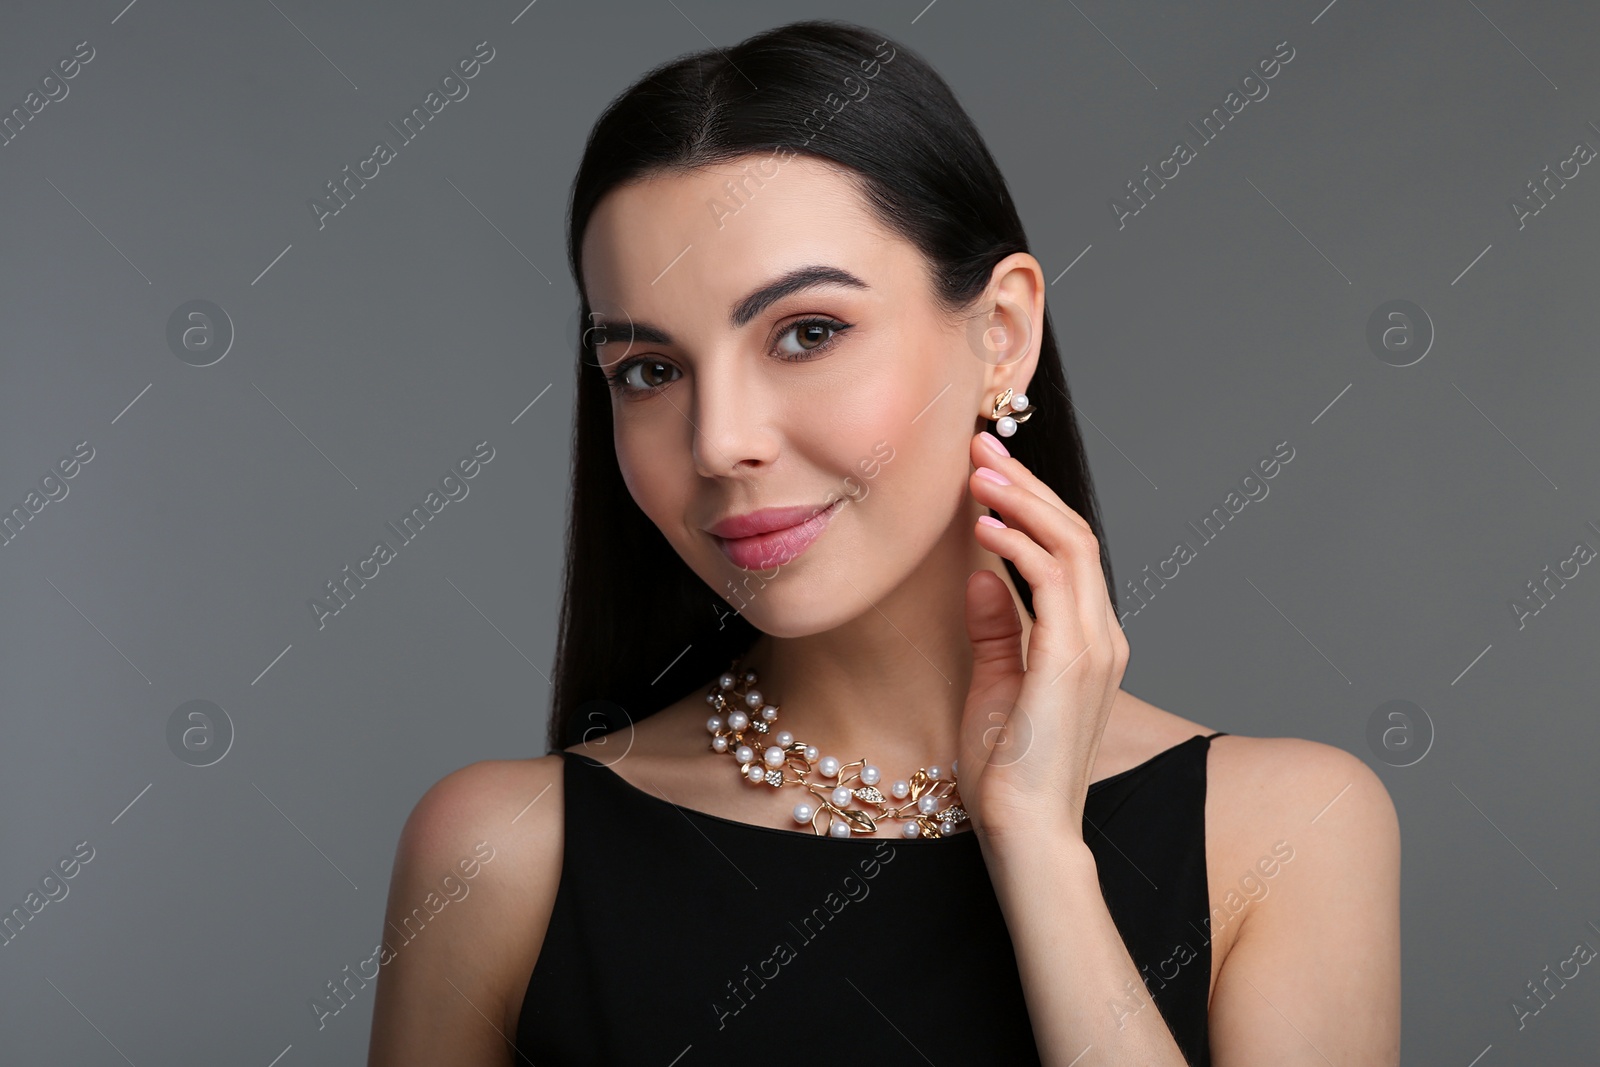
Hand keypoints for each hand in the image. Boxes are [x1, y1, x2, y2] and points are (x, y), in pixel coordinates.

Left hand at [956, 430, 1129, 846]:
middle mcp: (1102, 636)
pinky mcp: (1073, 660)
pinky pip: (1055, 580)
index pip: (1067, 551)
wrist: (1025, 831)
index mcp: (1088, 641)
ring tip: (975, 470)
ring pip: (1071, 544)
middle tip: (979, 446)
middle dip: (1025, 484)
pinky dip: (1018, 544)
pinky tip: (981, 526)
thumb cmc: (1008, 771)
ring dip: (1021, 501)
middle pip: (1074, 533)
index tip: (984, 468)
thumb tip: (979, 571)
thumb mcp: (992, 682)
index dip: (1028, 503)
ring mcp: (1095, 647)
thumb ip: (994, 626)